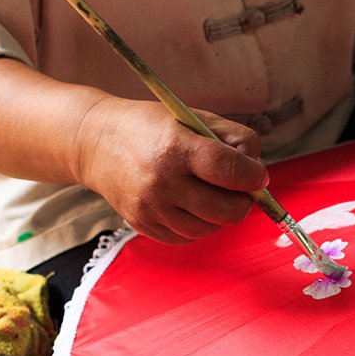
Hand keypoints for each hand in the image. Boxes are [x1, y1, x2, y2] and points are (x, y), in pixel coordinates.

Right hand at [75, 97, 268, 243]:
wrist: (96, 143)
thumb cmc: (151, 128)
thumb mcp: (192, 117)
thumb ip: (233, 140)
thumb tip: (258, 175)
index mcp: (176, 147)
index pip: (229, 170)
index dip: (253, 177)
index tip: (258, 177)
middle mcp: (162, 181)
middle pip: (226, 210)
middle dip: (243, 202)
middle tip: (240, 191)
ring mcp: (151, 208)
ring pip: (209, 229)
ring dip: (220, 216)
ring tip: (211, 194)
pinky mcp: (143, 225)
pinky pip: (187, 237)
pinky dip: (198, 225)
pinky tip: (191, 205)